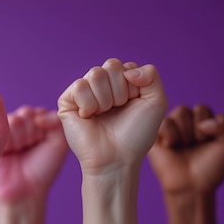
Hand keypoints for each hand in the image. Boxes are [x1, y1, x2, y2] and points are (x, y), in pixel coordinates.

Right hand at [0, 106, 67, 200]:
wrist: (24, 189)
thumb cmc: (43, 168)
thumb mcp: (59, 143)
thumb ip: (56, 121)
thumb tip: (37, 114)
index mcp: (36, 123)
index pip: (39, 112)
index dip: (42, 129)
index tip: (41, 143)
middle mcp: (20, 123)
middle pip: (26, 113)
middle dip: (31, 133)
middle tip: (29, 148)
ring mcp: (4, 129)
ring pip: (14, 120)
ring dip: (20, 139)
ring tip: (19, 151)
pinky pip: (0, 127)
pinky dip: (9, 141)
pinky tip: (9, 152)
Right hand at [57, 58, 167, 174]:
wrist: (117, 158)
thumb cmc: (135, 135)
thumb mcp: (156, 102)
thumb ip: (152, 75)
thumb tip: (127, 71)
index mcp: (121, 83)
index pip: (127, 67)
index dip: (134, 88)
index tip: (132, 107)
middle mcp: (101, 85)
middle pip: (111, 65)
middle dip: (120, 92)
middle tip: (116, 111)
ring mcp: (83, 92)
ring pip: (95, 74)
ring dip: (105, 100)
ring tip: (102, 115)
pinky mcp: (67, 101)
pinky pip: (79, 86)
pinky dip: (88, 104)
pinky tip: (88, 117)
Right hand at [148, 104, 223, 193]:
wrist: (191, 186)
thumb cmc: (209, 168)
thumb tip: (204, 123)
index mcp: (202, 122)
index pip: (203, 109)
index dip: (207, 126)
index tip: (206, 143)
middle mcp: (185, 122)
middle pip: (189, 109)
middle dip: (195, 130)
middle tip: (193, 146)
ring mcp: (169, 128)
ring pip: (179, 112)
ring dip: (184, 133)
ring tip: (182, 147)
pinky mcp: (155, 135)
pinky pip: (164, 122)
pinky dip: (170, 135)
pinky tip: (170, 147)